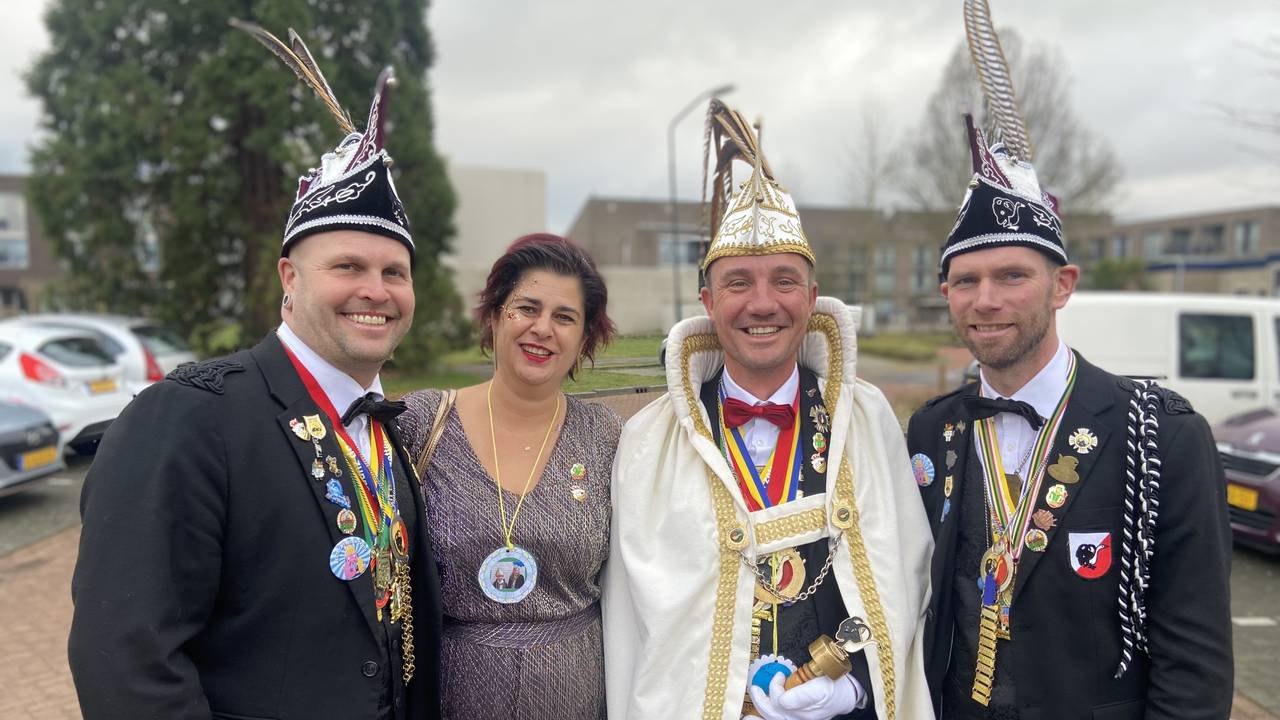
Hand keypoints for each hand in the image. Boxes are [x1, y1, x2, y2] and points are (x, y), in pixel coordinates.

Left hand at [749, 672, 863, 719]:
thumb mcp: (820, 689)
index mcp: (801, 711)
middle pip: (772, 713)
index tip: (780, 675)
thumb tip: (783, 700)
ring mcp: (795, 719)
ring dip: (759, 716)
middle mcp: (796, 718)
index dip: (776, 687)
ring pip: (773, 719)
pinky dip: (765, 718)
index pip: (780, 702)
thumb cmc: (832, 689)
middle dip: (760, 702)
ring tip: (745, 718)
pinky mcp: (794, 718)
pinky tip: (753, 719)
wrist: (844, 696)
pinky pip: (776, 719)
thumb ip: (802, 695)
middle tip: (754, 689)